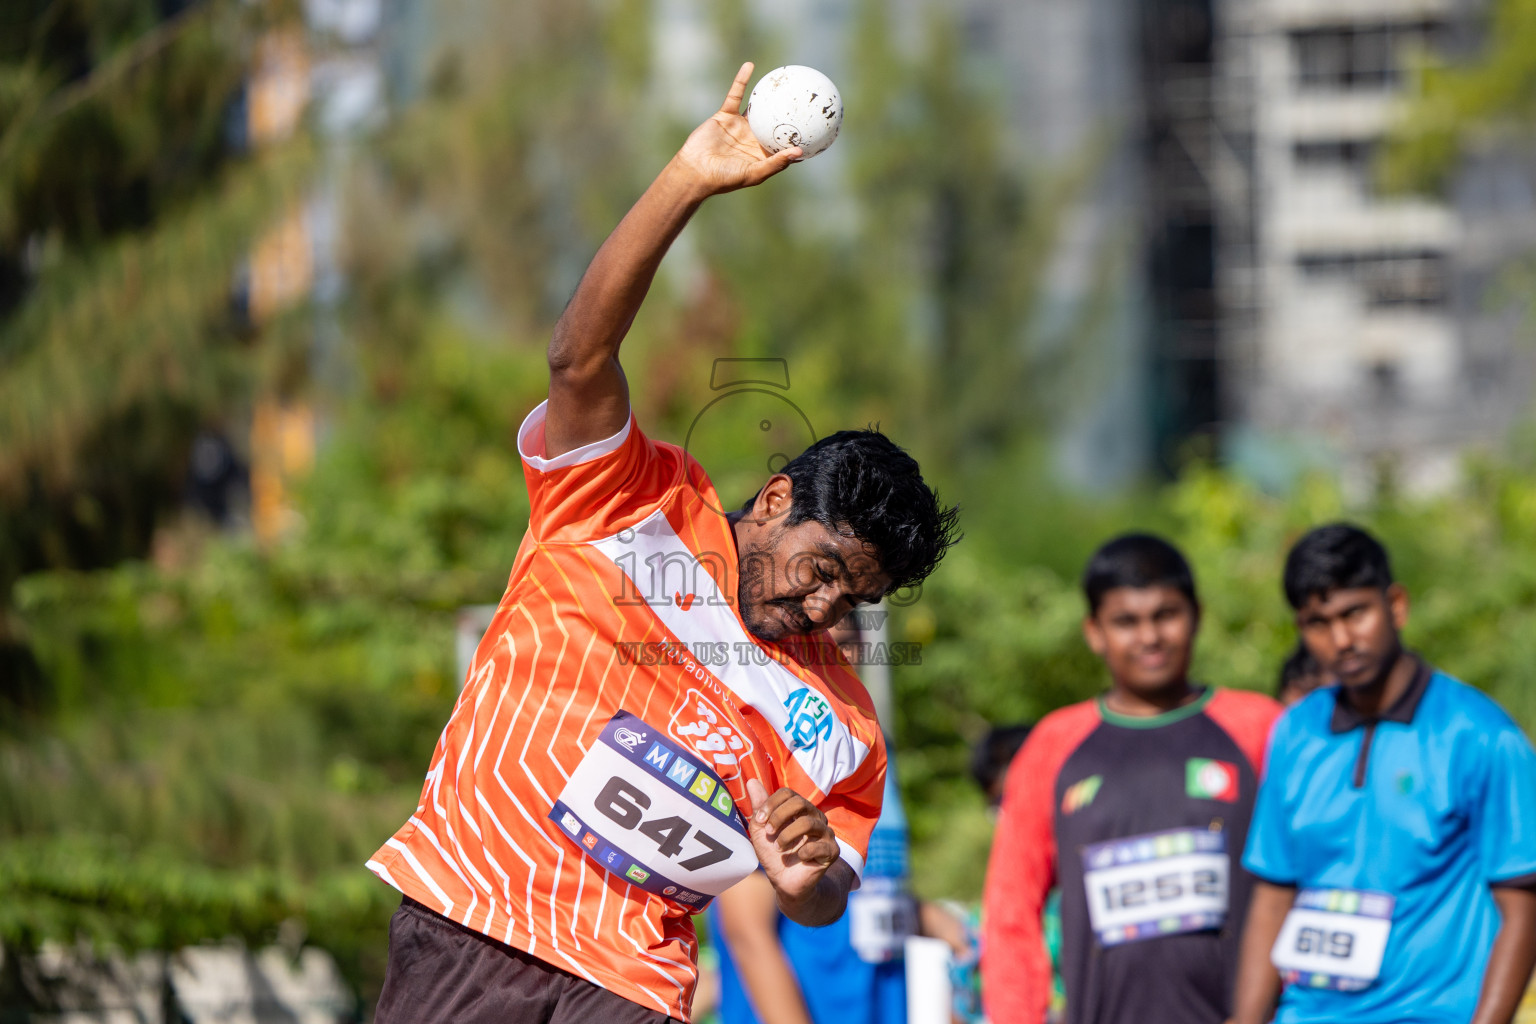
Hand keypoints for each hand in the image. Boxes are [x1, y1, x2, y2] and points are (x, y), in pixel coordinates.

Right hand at [672, 62, 802, 197]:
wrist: (695, 171)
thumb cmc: (725, 178)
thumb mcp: (754, 173)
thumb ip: (776, 162)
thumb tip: (800, 152)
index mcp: (762, 152)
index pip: (784, 142)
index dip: (799, 135)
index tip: (816, 127)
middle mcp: (753, 137)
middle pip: (775, 121)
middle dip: (789, 111)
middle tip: (805, 97)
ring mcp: (739, 125)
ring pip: (758, 105)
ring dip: (768, 92)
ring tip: (781, 76)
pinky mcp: (725, 115)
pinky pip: (736, 94)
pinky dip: (742, 79)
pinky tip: (750, 65)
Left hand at [745, 777, 839, 904]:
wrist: (785, 883)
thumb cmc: (774, 854)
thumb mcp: (761, 831)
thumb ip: (759, 807)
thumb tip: (751, 781)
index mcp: (800, 809)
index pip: (788, 793)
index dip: (772, 803)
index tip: (760, 820)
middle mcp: (815, 817)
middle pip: (800, 803)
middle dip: (779, 817)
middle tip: (769, 832)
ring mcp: (826, 834)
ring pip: (808, 823)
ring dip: (787, 836)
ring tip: (779, 848)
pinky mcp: (832, 851)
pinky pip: (819, 846)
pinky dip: (803, 852)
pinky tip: (798, 858)